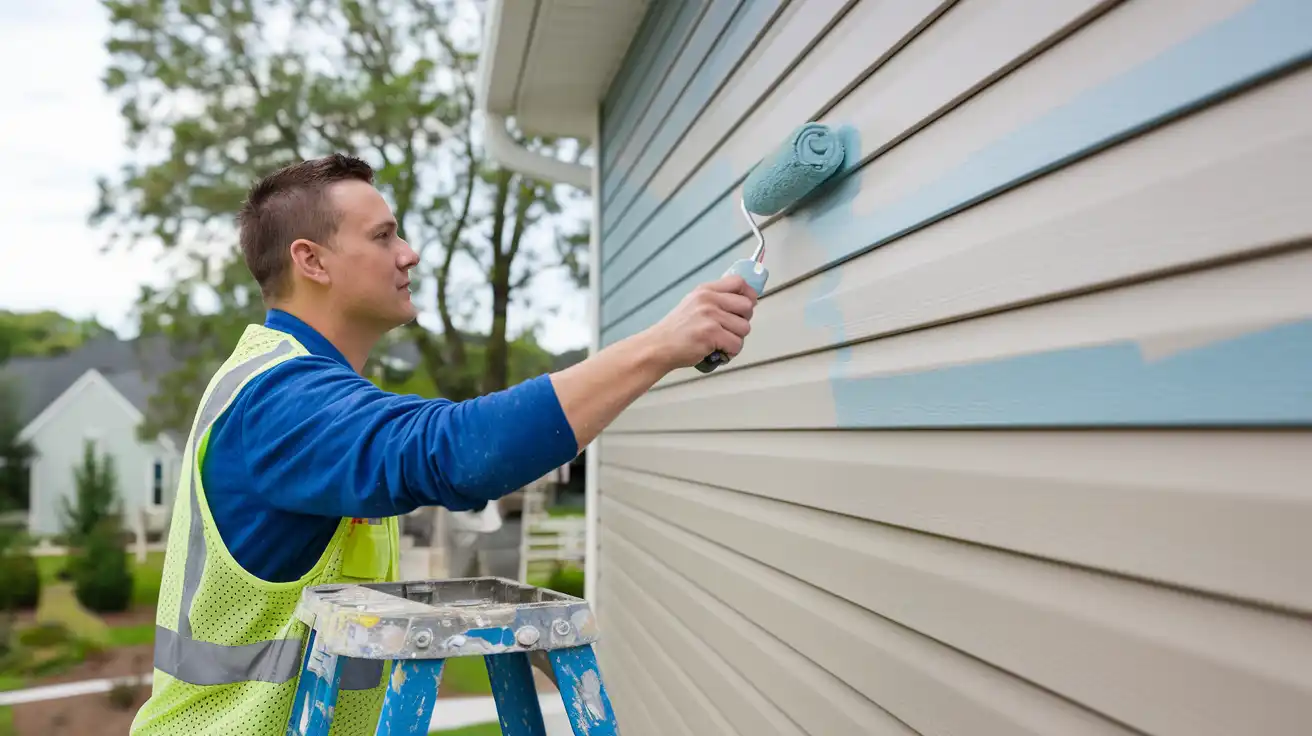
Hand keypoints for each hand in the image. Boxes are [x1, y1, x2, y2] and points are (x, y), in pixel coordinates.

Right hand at [642, 274, 757, 371]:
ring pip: (744, 328)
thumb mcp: (694, 304)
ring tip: (720, 342)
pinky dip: (730, 352)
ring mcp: (710, 316)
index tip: (745, 307)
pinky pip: (737, 344)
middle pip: (747, 306)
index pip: (739, 282)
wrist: (658, 346)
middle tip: (729, 330)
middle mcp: (708, 300)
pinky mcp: (711, 334)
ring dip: (736, 339)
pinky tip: (718, 351)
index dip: (749, 295)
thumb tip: (747, 302)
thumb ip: (716, 300)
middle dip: (742, 321)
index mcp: (705, 290)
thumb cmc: (677, 330)